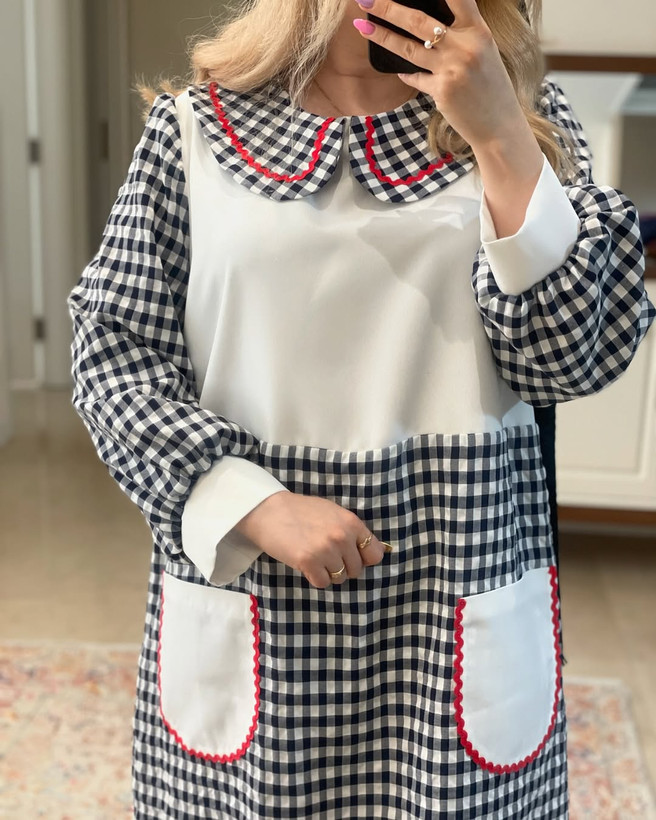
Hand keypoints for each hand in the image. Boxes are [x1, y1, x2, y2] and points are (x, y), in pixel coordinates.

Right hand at [233, 491, 388, 588]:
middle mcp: (342, 537)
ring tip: (315, 558)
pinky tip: (306, 564)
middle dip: (343, 567)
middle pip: (356, 570)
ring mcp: (326, 550)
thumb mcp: (333, 513)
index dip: (364, 559)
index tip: (352, 557)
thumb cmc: (301, 511)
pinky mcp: (308, 562)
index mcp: (351, 523)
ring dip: (328, 573)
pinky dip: (315, 578)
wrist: (269, 511)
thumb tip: (373, 552)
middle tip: (326, 556)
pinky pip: (323, 583)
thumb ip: (351, 531)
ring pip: (339, 578)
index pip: (375, 554)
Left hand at [352, 0, 527, 149]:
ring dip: (382, 36)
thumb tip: (432, 26)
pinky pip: (414, 77)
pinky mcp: (441, 91)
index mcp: (479, 31)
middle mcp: (465, 47)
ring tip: (361, 27)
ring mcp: (452, 69)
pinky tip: (397, 72)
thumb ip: (462, 35)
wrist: (500, 127)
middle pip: (418, 20)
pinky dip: (406, 74)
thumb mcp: (485, 53)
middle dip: (388, 7)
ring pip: (408, 48)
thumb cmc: (492, 89)